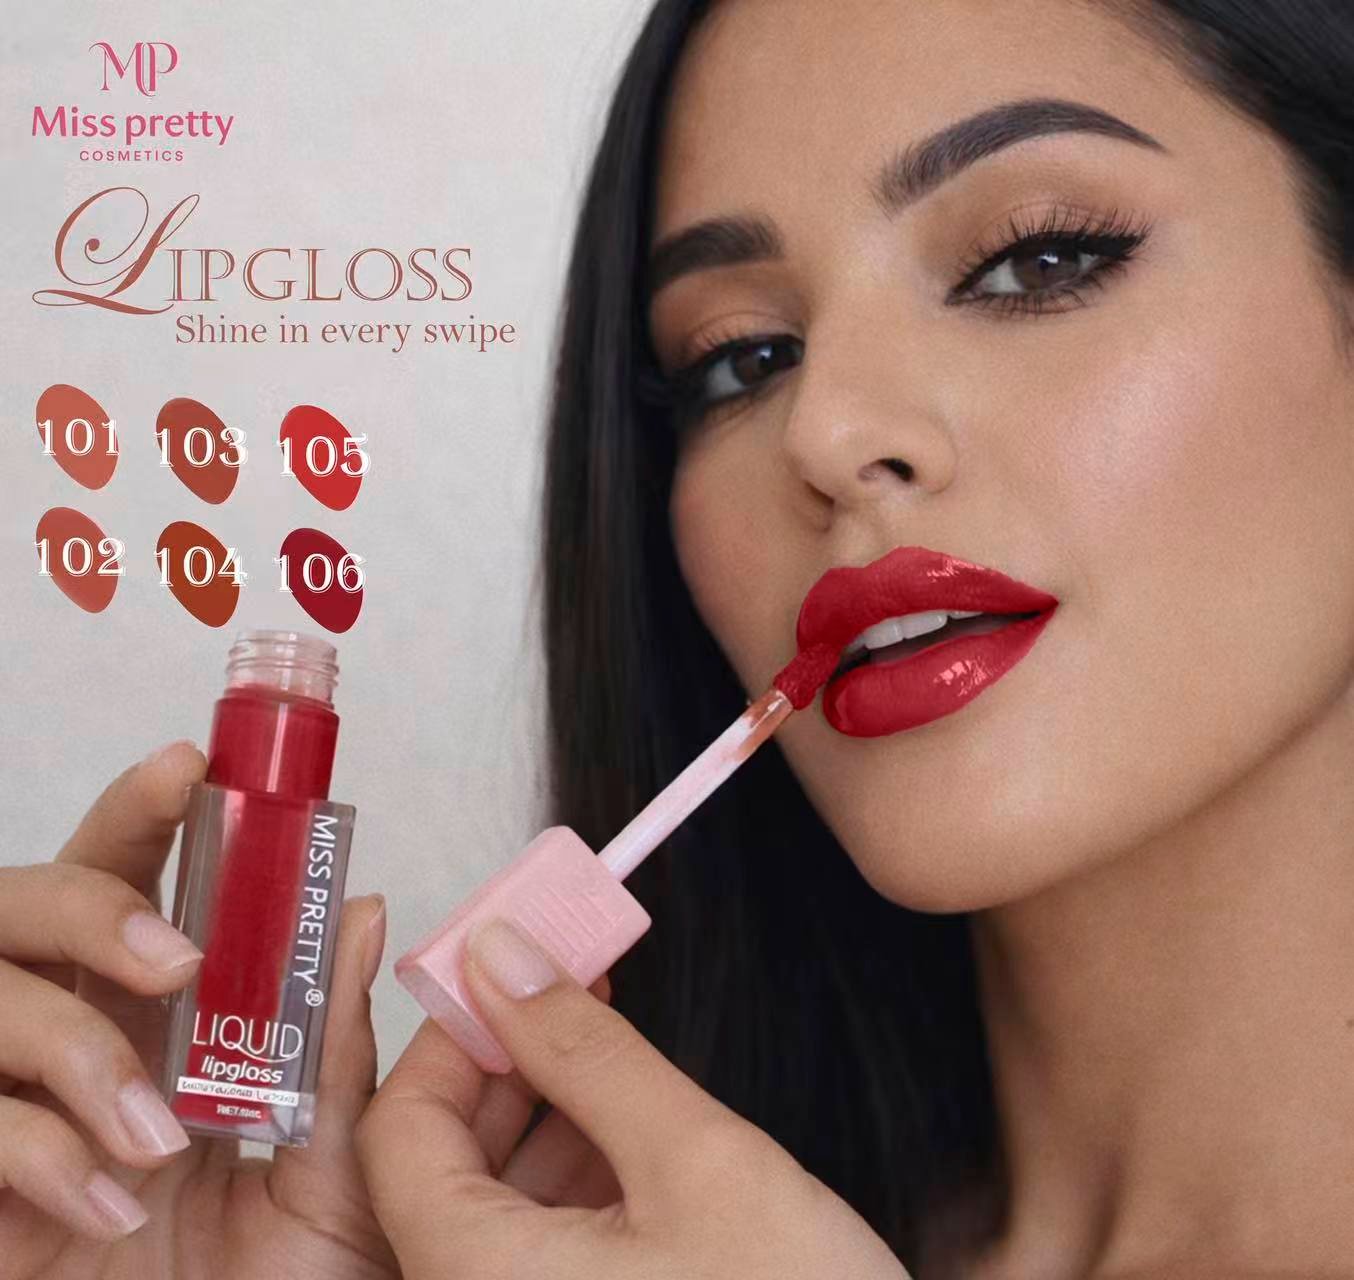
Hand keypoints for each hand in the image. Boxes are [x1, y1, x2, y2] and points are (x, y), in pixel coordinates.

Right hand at [0, 742, 398, 1279]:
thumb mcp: (328, 1166)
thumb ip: (336, 1048)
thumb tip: (366, 912)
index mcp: (154, 1016)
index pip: (132, 880)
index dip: (143, 812)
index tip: (190, 765)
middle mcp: (67, 1036)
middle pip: (24, 902)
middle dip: (93, 901)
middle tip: (180, 954)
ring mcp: (4, 1099)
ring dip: (79, 1051)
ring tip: (164, 1136)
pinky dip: (41, 1152)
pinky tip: (111, 1203)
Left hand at [355, 916, 910, 1279]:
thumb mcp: (695, 1161)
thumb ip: (586, 1052)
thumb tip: (502, 956)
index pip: (396, 1132)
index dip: (450, 1036)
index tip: (509, 968)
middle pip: (438, 1164)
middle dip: (503, 1062)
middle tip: (566, 986)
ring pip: (491, 1199)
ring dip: (543, 1112)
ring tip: (606, 1042)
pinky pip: (532, 1243)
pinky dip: (571, 1176)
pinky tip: (628, 1127)